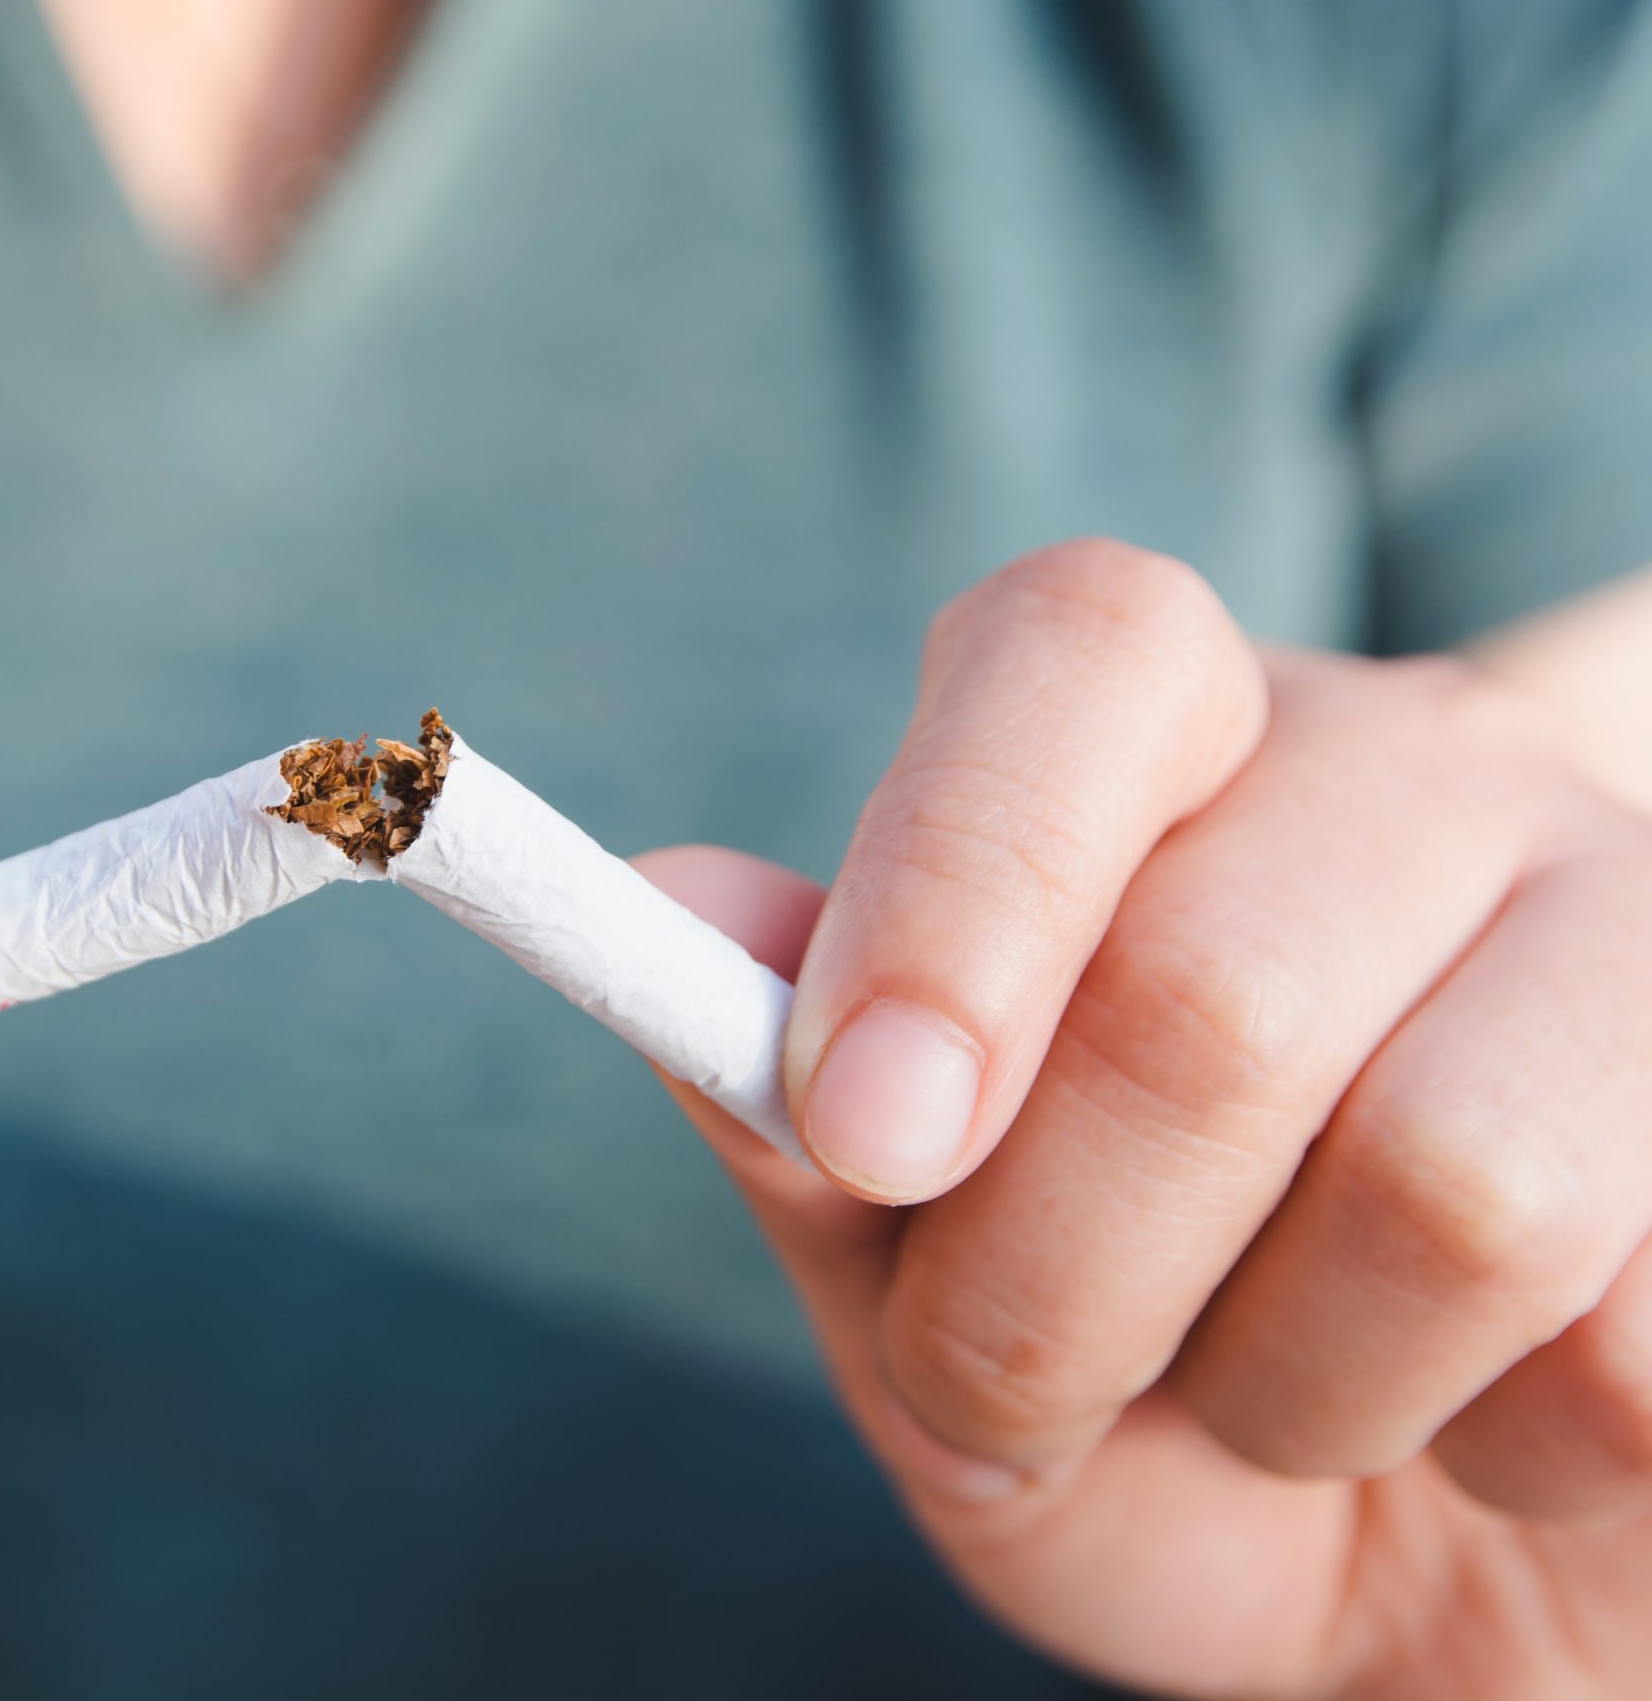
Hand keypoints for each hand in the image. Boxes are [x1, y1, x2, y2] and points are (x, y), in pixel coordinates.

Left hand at [641, 542, 1651, 1700]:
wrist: (1419, 1577)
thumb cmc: (1136, 1398)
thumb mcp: (919, 1284)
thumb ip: (800, 1114)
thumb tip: (675, 902)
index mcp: (1170, 750)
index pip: (1082, 653)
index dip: (955, 886)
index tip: (865, 1132)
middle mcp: (1418, 780)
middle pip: (1210, 988)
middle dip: (1051, 1281)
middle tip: (1006, 1386)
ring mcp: (1638, 929)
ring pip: (1452, 1180)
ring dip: (1288, 1393)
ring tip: (1272, 1404)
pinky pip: (1636, 1352)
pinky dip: (1498, 1464)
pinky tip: (1480, 1421)